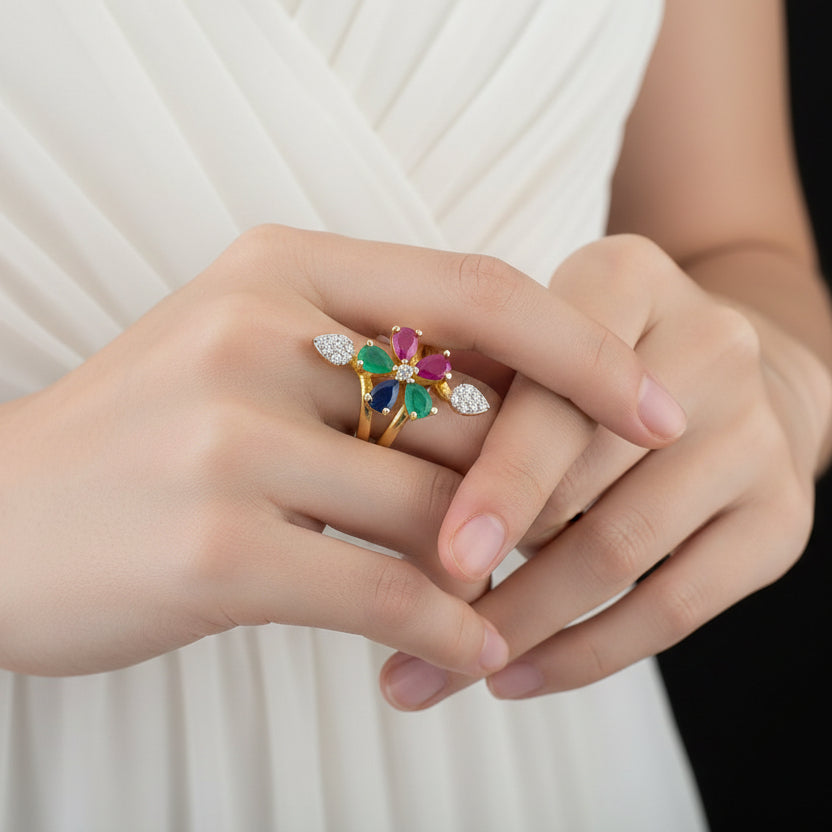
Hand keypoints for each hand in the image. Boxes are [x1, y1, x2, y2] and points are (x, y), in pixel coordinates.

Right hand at [0, 226, 683, 676]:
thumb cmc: (145, 437)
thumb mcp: (252, 356)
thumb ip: (375, 365)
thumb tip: (518, 410)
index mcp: (279, 269)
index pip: (480, 290)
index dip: (584, 349)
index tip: (658, 407)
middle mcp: (254, 334)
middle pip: (470, 411)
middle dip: (539, 482)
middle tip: (580, 527)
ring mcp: (228, 438)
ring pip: (439, 507)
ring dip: (498, 563)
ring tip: (525, 595)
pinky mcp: (213, 548)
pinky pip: (386, 590)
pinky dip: (451, 626)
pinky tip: (478, 647)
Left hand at [379, 234, 830, 708]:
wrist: (723, 378)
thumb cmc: (586, 367)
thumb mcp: (533, 344)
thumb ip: (469, 393)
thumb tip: (380, 494)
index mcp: (629, 280)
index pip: (557, 384)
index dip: (500, 477)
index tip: (440, 558)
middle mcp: (709, 345)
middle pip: (586, 475)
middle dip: (494, 566)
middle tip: (419, 628)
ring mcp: (756, 433)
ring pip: (623, 551)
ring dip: (527, 624)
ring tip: (454, 668)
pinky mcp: (781, 515)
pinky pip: (677, 607)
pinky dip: (588, 653)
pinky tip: (519, 677)